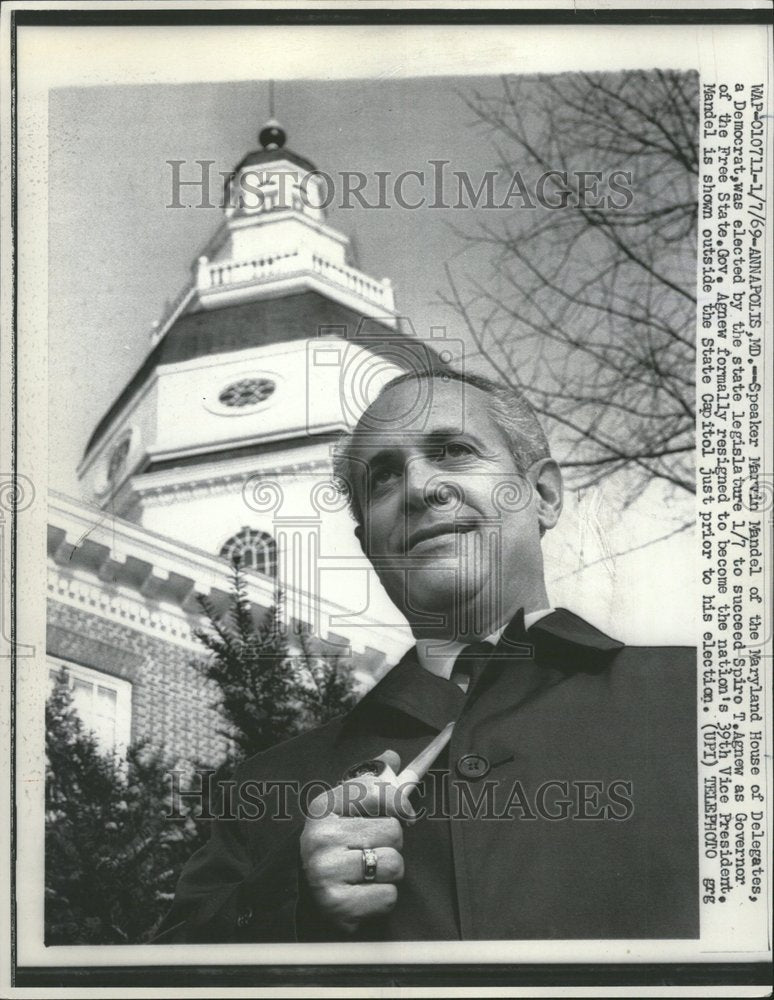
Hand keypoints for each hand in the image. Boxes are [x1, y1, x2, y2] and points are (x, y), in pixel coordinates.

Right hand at [300, 750, 415, 933]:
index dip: (399, 803)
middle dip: (390, 843)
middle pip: (394, 830)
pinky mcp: (337, 905)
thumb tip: (392, 757)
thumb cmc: (333, 845)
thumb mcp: (343, 808)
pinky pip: (388, 896)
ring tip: (367, 872)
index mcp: (323, 807)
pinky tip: (364, 893)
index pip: (378, 791)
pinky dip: (382, 898)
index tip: (405, 814)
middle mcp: (321, 837)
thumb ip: (369, 782)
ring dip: (389, 872)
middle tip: (370, 849)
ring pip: (394, 864)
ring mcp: (326, 872)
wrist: (301, 890)